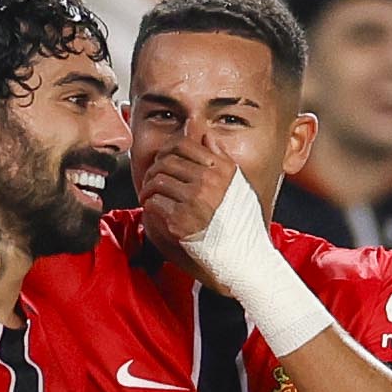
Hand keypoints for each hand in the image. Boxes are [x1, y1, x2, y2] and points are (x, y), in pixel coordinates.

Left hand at [138, 137, 241, 278]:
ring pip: (158, 181)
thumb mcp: (240, 183)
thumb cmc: (243, 223)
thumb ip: (222, 158)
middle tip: (151, 178)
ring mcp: (192, 201)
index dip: (167, 149)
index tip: (162, 157)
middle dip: (154, 169)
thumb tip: (206, 136)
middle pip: (167, 162)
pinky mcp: (180, 221)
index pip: (184, 145)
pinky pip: (155, 203)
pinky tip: (153, 208)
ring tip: (149, 193)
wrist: (243, 255)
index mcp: (221, 169)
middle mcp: (207, 181)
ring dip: (149, 187)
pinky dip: (149, 204)